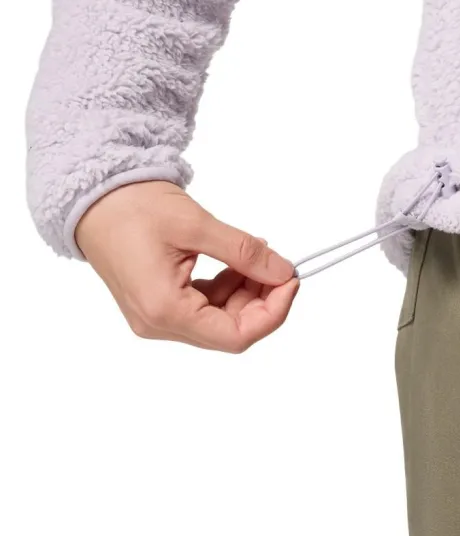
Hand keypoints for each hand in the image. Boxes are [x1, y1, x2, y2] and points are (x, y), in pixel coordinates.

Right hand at [76, 181, 298, 352]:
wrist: (94, 199)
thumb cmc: (133, 208)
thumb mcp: (198, 226)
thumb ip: (244, 252)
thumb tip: (283, 271)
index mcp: (164, 310)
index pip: (236, 336)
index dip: (273, 312)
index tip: (290, 280)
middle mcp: (158, 323)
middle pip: (229, 330)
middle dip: (262, 300)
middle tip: (279, 266)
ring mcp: (156, 316)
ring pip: (219, 319)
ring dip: (246, 292)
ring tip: (256, 256)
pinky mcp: (158, 304)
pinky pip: (203, 306)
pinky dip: (227, 287)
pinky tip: (237, 262)